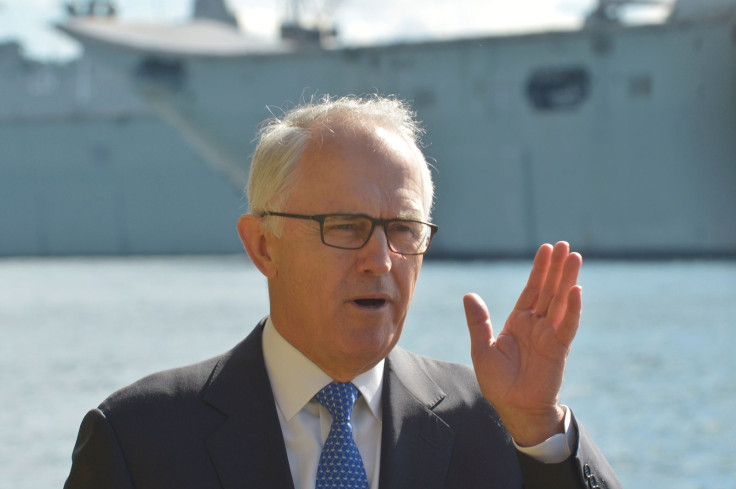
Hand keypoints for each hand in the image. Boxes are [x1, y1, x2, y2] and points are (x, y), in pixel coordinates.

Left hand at [464, 241, 581, 445]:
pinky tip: (576, 290)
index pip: (532, 289)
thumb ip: (478, 321)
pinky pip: (567, 325)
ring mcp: (549, 335)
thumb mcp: (482, 348)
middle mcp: (537, 324)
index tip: (547, 249)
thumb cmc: (498, 382)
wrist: (514, 408)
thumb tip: (469, 295)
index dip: (539, 269)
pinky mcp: (559, 348)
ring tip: (574, 257)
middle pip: (549, 290)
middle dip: (556, 268)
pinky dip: (573, 308)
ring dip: (567, 280)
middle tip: (564, 245)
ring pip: (561, 302)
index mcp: (519, 321)